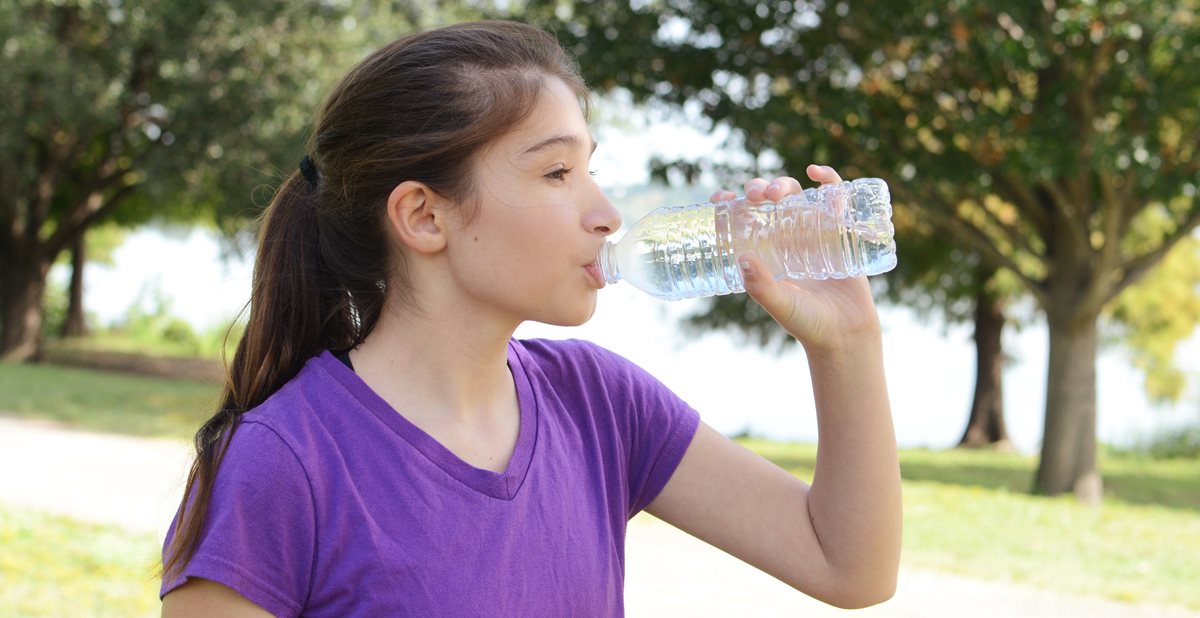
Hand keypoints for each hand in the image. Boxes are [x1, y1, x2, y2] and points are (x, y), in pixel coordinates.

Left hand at [709, 164, 881, 351]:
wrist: (847, 336)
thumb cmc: (808, 324)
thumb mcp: (780, 305)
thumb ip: (761, 286)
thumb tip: (741, 256)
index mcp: (765, 255)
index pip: (742, 223)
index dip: (729, 207)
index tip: (720, 198)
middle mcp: (786, 241)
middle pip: (768, 203)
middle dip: (759, 190)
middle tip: (756, 195)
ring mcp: (813, 235)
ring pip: (796, 197)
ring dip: (784, 184)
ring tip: (777, 192)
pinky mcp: (840, 233)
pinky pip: (835, 200)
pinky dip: (828, 181)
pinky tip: (817, 173)